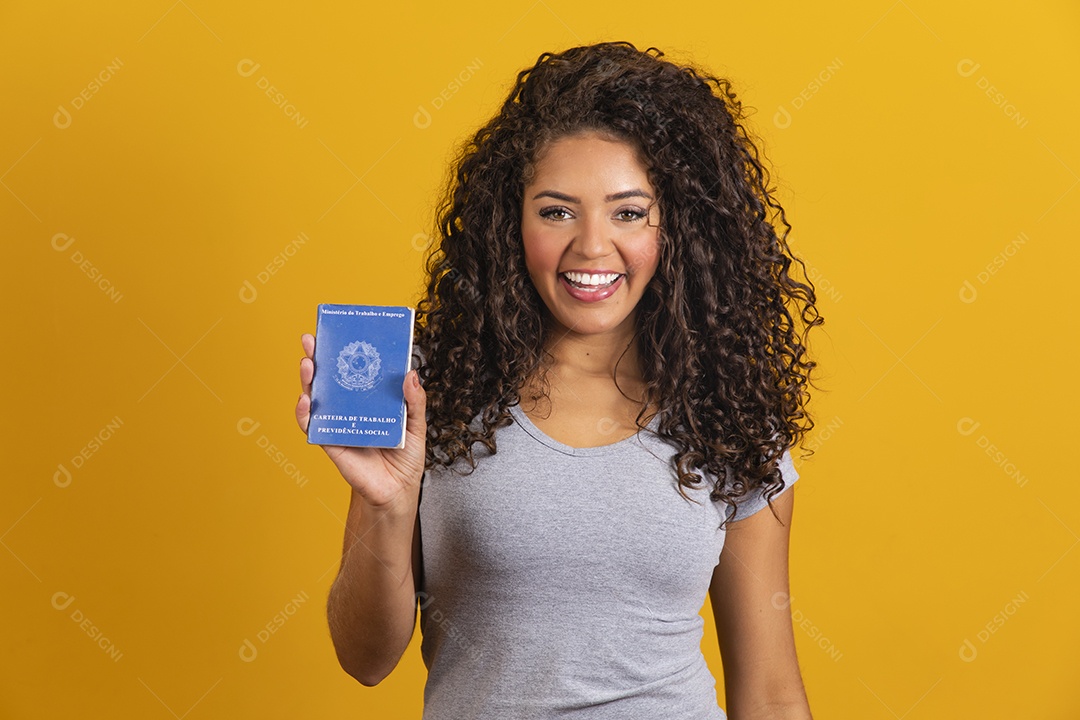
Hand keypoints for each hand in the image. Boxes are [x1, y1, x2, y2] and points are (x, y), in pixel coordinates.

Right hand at [295, 333, 426, 507]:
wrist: (397, 491)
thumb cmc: (406, 458)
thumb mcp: (416, 425)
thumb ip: (415, 401)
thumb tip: (411, 373)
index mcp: (370, 399)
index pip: (354, 370)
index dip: (344, 351)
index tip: (338, 331)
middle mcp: (350, 408)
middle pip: (330, 379)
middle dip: (318, 358)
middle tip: (312, 340)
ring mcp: (338, 423)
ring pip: (317, 397)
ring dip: (308, 380)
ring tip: (308, 364)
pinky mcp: (330, 442)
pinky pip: (313, 426)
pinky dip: (305, 414)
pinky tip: (306, 401)